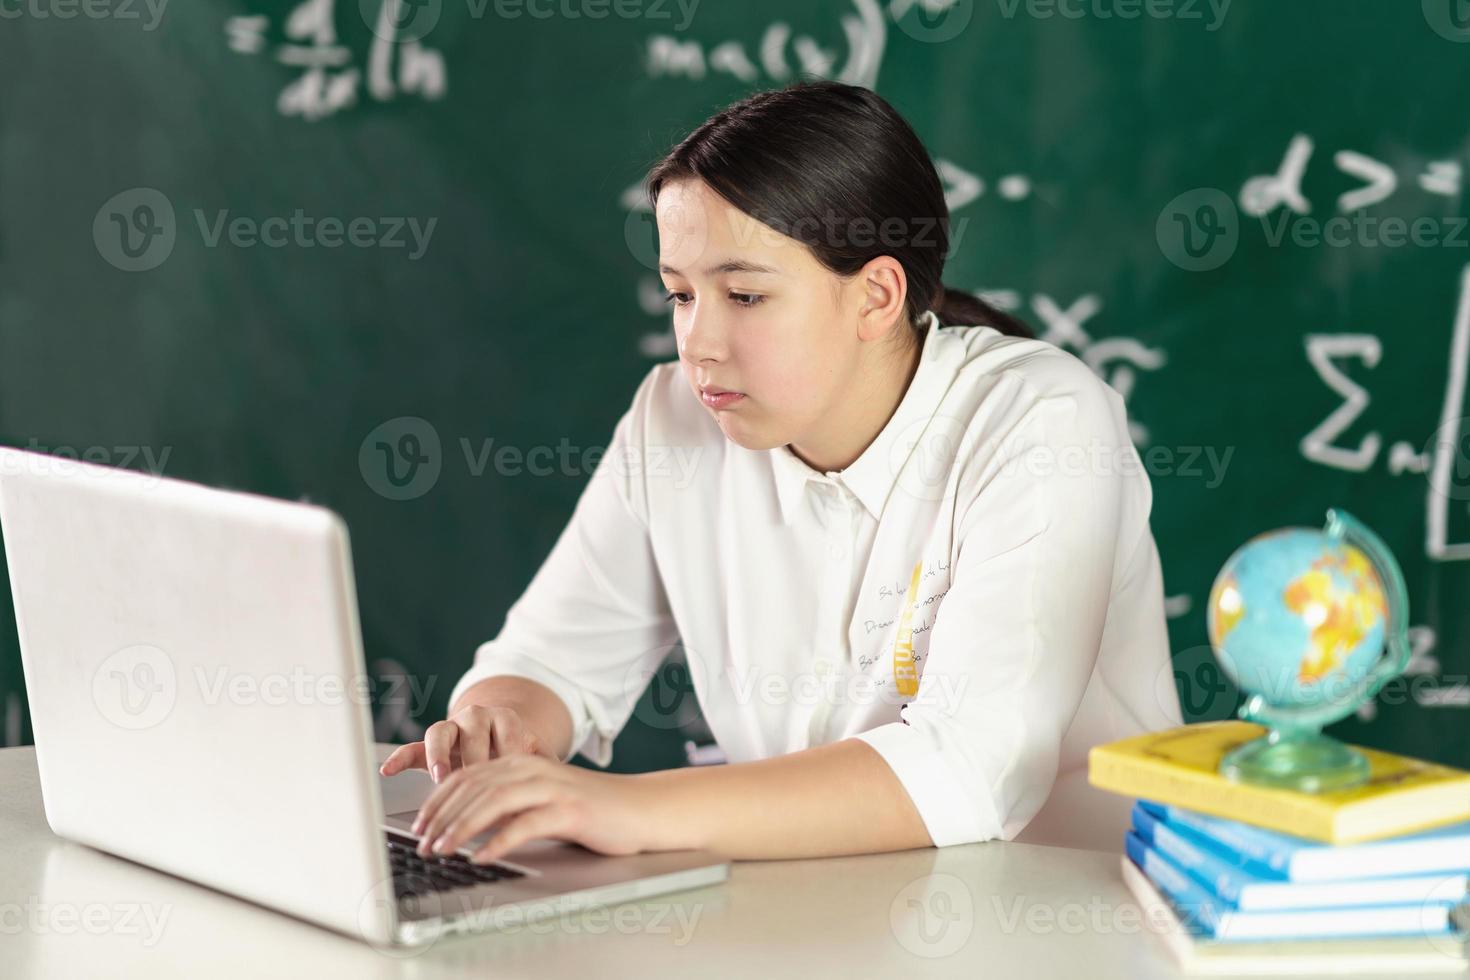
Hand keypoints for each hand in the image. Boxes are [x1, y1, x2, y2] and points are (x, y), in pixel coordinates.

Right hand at [379, 703, 557, 783]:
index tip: (512, 776)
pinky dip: (399, 757)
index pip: (506, 730)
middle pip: (471, 732)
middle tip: (475, 781)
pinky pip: (411, 748)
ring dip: (438, 753)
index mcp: (505, 718)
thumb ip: (546, 764)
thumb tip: (560, 781)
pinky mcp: (429, 746)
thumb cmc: (519, 755)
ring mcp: (450, 730)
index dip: (508, 752)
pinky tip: (388, 771)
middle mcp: (475, 718)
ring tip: (438, 776)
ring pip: (439, 732)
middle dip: (473, 757)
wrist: (498, 741)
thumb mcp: (537, 756)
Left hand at [411, 755, 655, 862]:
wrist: (640, 808)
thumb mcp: (541, 799)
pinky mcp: (569, 809)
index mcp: (522, 762)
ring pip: (494, 802)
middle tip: (423, 843)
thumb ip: (508, 804)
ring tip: (444, 850)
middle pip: (475, 787)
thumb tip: (465, 824)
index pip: (468, 775)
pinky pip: (526, 824)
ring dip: (463, 828)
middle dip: (442, 816)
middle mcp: (533, 768)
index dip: (438, 799)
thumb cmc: (590, 809)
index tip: (419, 824)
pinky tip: (483, 857)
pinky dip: (499, 842)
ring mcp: (552, 787)